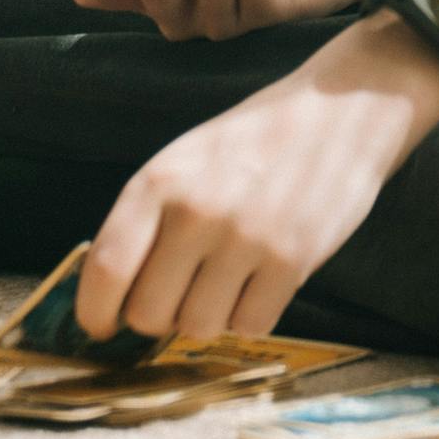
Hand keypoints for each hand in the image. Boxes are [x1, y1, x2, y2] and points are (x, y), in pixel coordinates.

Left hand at [74, 20, 438, 341]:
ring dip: (210, 315)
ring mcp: (245, 238)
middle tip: (183, 293)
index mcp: (159, 182)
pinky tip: (263, 281)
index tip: (103, 326)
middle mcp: (196, 212)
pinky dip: (253, 314)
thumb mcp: (186, 160)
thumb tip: (112, 295)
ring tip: (230, 280)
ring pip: (198, 327)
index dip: (95, 313)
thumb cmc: (256, 141)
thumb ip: (148, 219)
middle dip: (161, 315)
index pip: (105, 270)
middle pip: (148, 313)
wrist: (343, 111)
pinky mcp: (292, 260)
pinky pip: (250, 326)